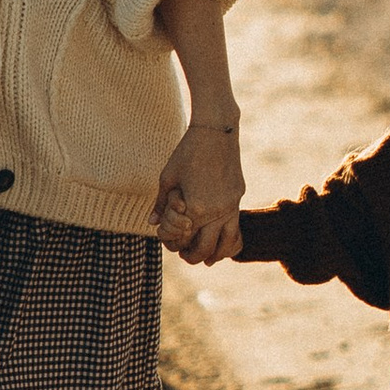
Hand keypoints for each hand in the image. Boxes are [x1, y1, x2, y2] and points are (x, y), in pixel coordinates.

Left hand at [154, 117, 243, 264]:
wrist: (216, 131)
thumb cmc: (187, 151)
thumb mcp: (167, 177)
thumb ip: (161, 204)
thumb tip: (151, 223)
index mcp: (195, 208)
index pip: (182, 239)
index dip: (172, 243)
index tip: (168, 241)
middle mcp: (215, 211)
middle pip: (204, 249)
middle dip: (192, 256)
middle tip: (185, 256)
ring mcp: (230, 205)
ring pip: (226, 244)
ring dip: (215, 254)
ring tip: (207, 259)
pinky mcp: (238, 197)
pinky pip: (236, 228)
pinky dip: (229, 241)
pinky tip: (222, 244)